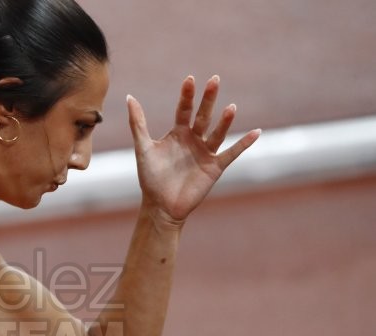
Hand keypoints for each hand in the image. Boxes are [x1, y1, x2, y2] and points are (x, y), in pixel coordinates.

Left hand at [127, 75, 260, 224]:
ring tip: (230, 107)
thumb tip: (129, 96)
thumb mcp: (143, 148)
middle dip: (208, 99)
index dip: (187, 96)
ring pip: (217, 133)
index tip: (190, 79)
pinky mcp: (214, 167)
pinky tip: (255, 132)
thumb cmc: (150, 178)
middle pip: (203, 116)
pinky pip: (231, 153)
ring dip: (225, 121)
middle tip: (215, 80)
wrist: (160, 206)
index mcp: (178, 133)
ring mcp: (205, 153)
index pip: (184, 110)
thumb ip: (138, 123)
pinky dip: (243, 144)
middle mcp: (194, 140)